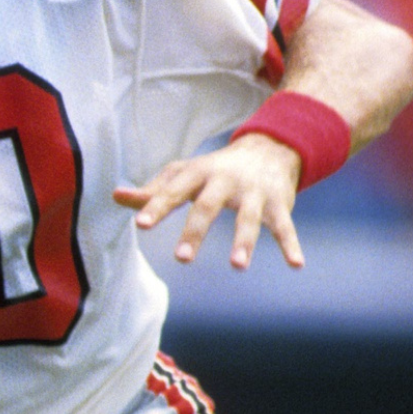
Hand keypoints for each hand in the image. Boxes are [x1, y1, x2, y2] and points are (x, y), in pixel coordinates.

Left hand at [113, 132, 304, 269]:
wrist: (269, 147)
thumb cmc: (215, 169)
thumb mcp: (184, 173)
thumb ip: (153, 190)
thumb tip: (115, 196)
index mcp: (197, 173)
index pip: (173, 191)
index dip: (157, 206)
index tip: (141, 225)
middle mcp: (225, 181)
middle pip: (208, 206)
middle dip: (195, 231)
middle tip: (181, 258)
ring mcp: (254, 193)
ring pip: (248, 218)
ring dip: (243, 241)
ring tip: (237, 266)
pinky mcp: (278, 203)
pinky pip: (285, 226)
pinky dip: (291, 245)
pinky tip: (296, 264)